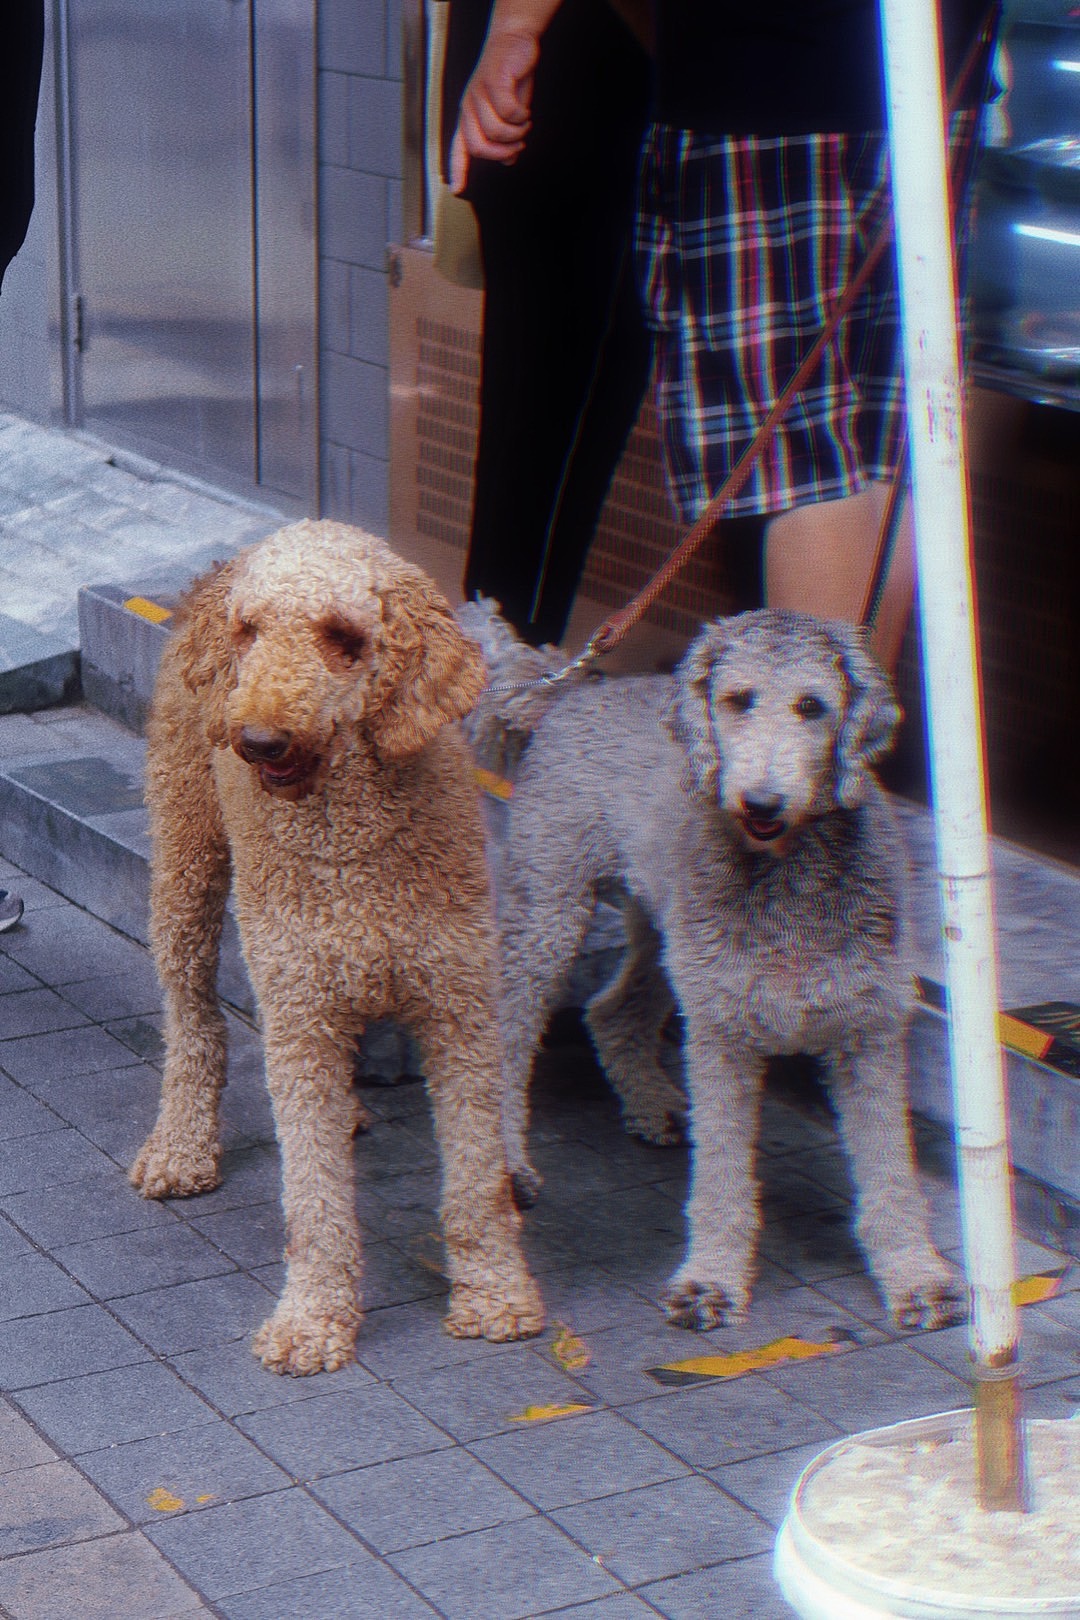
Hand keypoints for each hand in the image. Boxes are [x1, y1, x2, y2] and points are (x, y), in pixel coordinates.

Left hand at [449, 26, 539, 192]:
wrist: (514, 41)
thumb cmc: (510, 78)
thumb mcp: (507, 113)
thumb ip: (505, 136)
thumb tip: (508, 160)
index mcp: (469, 116)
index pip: (459, 148)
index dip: (458, 169)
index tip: (457, 189)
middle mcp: (469, 106)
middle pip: (478, 146)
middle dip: (502, 153)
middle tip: (517, 147)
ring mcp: (479, 93)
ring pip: (496, 131)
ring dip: (517, 133)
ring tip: (524, 123)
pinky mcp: (493, 82)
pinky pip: (508, 112)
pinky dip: (521, 116)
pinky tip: (525, 110)